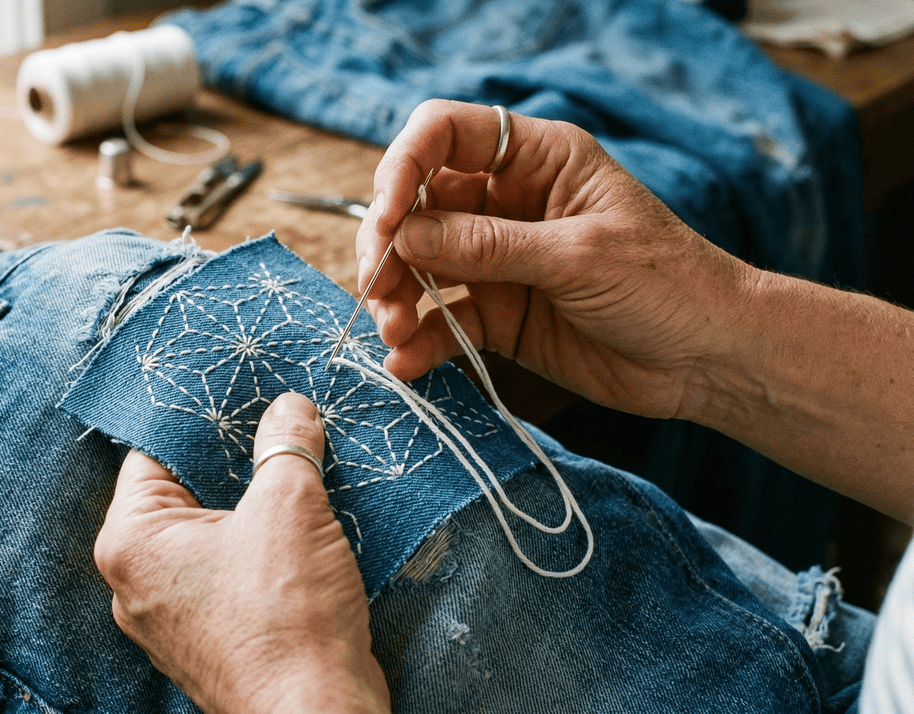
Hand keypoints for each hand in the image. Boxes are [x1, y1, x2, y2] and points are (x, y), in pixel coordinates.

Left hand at [94, 392, 390, 713]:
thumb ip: (286, 445)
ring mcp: (173, 620)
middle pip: (184, 495)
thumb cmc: (287, 615)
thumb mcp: (289, 506)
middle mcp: (137, 583)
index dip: (201, 421)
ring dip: (254, 510)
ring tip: (301, 474)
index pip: (152, 454)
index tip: (241, 394)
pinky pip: (230, 578)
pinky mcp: (211, 643)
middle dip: (234, 464)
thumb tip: (290, 408)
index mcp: (130, 541)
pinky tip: (306, 533)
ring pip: (211, 539)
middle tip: (280, 426)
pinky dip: (262, 553)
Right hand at [356, 99, 754, 420]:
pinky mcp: (498, 315)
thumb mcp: (578, 256)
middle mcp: (508, 203)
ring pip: (420, 266)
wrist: (711, 360)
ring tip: (392, 332)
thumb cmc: (669, 285)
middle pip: (417, 205)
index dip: (403, 168)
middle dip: (389, 245)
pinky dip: (419, 342)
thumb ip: (488, 246)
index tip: (387, 221)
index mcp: (536, 159)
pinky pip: (442, 321)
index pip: (444, 134)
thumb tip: (405, 235)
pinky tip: (406, 364)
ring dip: (396, 297)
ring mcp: (498, 261)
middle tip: (377, 288)